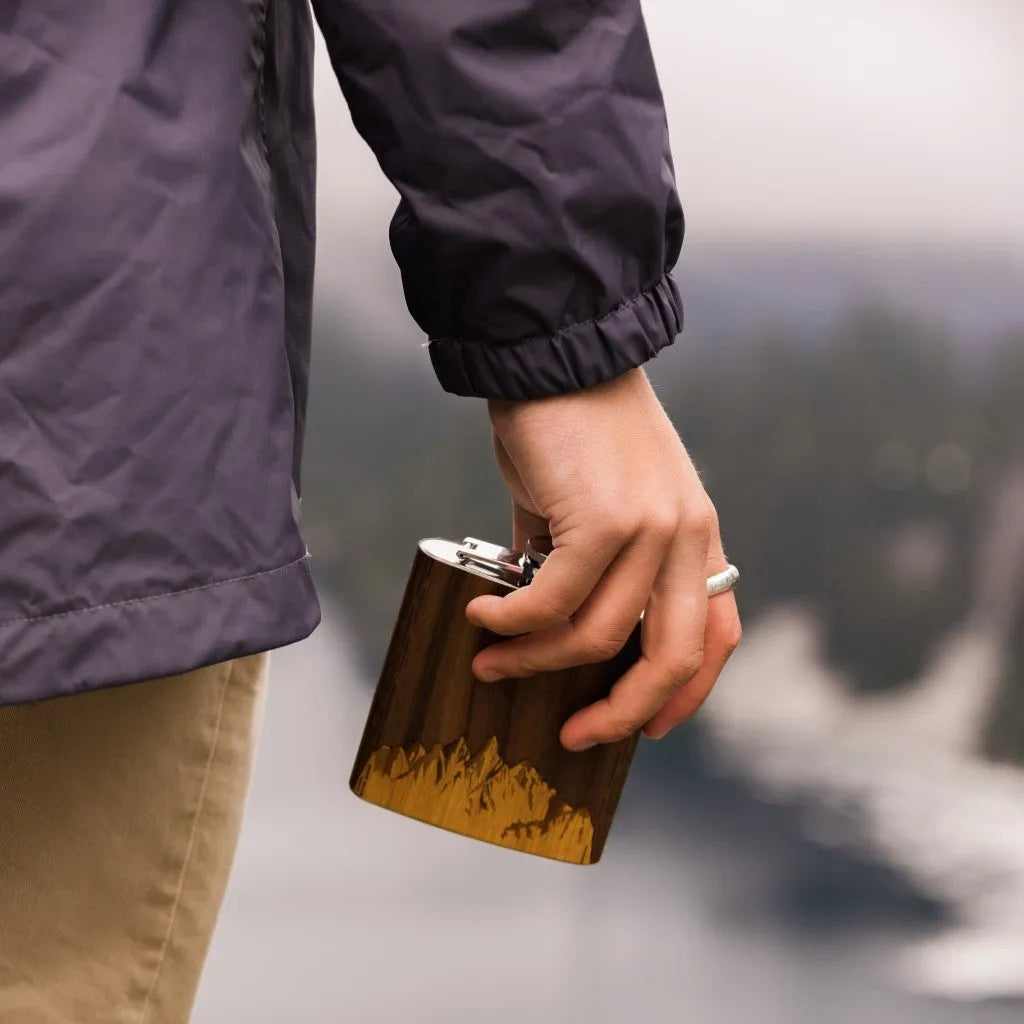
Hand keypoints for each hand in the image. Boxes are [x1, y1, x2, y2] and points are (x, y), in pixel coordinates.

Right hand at [465, 367, 740, 751]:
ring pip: (598, 637)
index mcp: (696, 535)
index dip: (688, 693)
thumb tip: (541, 622)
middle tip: (576, 737)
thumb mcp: (600, 501)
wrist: (556, 354)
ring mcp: (652, 528)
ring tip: (491, 662)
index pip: (717, 634)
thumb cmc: (572, 427)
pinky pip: (554, 601)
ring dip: (535, 662)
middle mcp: (687, 536)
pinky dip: (513, 623)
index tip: (650, 727)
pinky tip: (481, 618)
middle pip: (674, 658)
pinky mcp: (604, 519)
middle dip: (623, 713)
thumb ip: (586, 563)